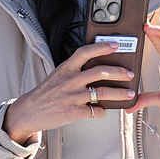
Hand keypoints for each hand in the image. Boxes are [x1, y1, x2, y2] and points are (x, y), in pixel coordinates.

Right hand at [3, 40, 135, 143]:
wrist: (29, 111)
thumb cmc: (45, 93)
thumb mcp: (58, 75)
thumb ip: (75, 72)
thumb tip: (98, 72)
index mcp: (66, 68)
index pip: (86, 52)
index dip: (102, 47)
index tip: (115, 45)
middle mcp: (70, 80)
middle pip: (100, 72)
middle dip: (119, 72)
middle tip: (130, 74)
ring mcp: (73, 96)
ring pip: (102, 93)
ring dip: (119, 93)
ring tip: (130, 93)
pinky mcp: (74, 112)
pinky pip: (95, 111)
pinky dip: (102, 112)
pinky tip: (104, 111)